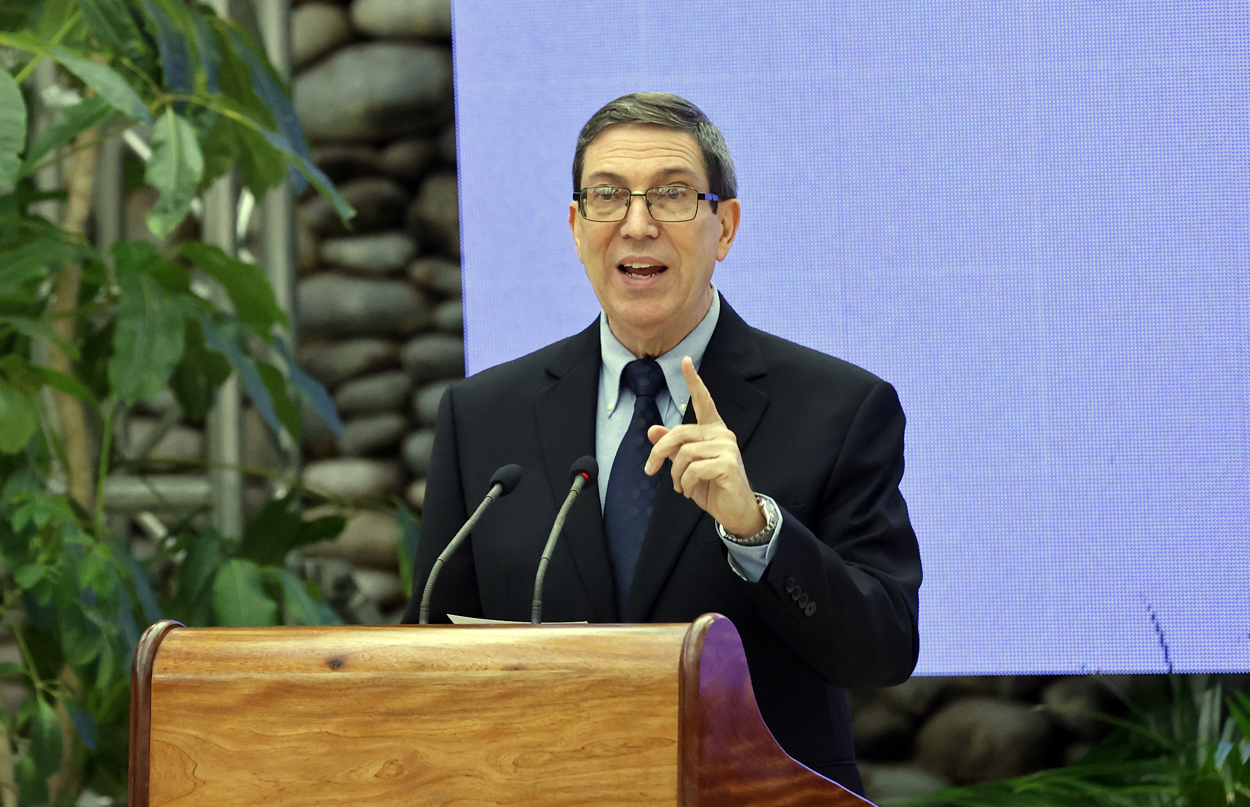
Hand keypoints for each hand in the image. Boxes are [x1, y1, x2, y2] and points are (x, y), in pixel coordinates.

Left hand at [644, 357, 765, 537]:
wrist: (735, 511)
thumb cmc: (712, 485)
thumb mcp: (687, 465)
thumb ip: (672, 446)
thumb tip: (652, 429)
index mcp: (713, 430)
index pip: (704, 401)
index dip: (694, 381)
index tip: (685, 361)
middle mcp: (722, 434)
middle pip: (680, 433)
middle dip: (659, 452)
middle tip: (650, 470)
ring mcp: (727, 448)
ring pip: (684, 453)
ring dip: (674, 475)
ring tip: (679, 487)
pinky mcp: (728, 464)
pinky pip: (693, 469)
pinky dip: (685, 483)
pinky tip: (689, 491)